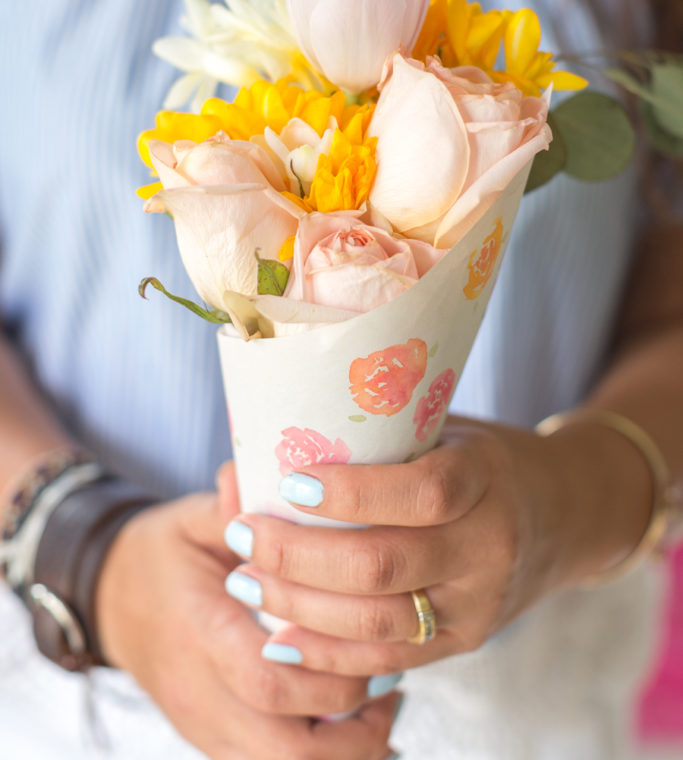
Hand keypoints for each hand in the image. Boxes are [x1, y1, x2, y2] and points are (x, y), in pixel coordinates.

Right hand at [95, 474, 399, 759]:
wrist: (111, 599)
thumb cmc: (162, 553)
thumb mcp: (191, 519)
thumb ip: (233, 504)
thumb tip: (265, 467)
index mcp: (199, 631)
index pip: (266, 676)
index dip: (328, 669)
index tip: (374, 639)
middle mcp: (199, 692)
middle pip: (287, 747)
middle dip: (354, 725)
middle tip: (394, 677)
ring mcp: (204, 724)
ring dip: (346, 748)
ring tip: (383, 701)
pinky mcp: (212, 739)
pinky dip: (321, 755)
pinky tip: (354, 718)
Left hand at [218, 416, 610, 678]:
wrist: (564, 515)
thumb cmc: (482, 459)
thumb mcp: (446, 428)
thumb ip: (377, 436)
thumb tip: (264, 444)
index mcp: (486, 477)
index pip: (423, 492)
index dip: (353, 492)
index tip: (290, 483)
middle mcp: (488, 546)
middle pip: (385, 565)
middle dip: (299, 556)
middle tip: (244, 536)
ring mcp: (479, 604)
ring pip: (379, 620)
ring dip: (300, 606)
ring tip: (246, 580)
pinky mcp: (465, 641)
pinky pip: (388, 658)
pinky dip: (326, 652)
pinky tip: (278, 634)